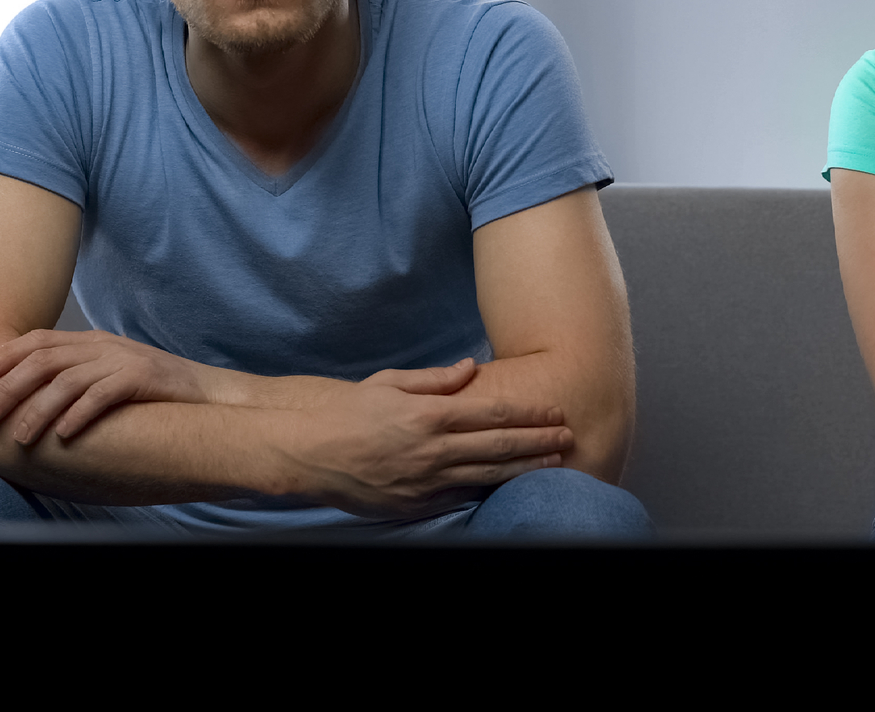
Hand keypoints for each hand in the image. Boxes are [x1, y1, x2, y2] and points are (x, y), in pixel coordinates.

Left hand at [0, 329, 215, 444]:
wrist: (208, 395)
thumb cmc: (155, 393)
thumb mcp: (112, 375)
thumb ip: (79, 378)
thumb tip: (34, 399)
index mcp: (93, 342)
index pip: (40, 340)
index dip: (7, 355)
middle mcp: (104, 346)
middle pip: (45, 360)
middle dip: (11, 386)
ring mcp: (124, 360)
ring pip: (67, 380)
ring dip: (37, 409)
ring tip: (20, 436)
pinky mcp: (143, 378)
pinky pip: (102, 394)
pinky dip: (78, 414)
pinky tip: (63, 434)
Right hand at [276, 359, 574, 518]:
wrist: (306, 451)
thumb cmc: (347, 411)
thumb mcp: (390, 383)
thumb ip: (435, 379)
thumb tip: (471, 368)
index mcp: (428, 416)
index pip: (493, 414)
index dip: (528, 414)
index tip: (554, 411)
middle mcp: (431, 450)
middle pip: (498, 447)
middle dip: (539, 442)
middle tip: (568, 437)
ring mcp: (423, 482)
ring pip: (486, 476)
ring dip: (524, 470)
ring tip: (554, 464)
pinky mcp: (413, 505)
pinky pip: (458, 498)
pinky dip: (487, 491)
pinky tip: (509, 486)